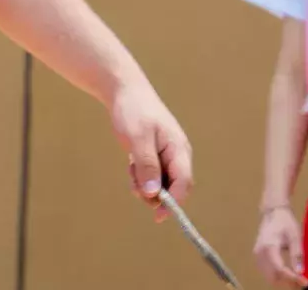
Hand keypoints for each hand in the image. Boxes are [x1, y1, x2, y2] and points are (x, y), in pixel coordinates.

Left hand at [109, 80, 192, 216]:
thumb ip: (147, 166)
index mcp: (179, 149)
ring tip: (131, 170)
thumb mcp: (137, 139)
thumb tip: (154, 194)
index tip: (157, 216)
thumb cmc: (133, 111)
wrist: (124, 91)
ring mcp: (167, 156)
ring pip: (162, 184)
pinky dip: (142, 178)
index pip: (184, 183)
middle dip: (155, 194)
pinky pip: (153, 176)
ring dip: (146, 186)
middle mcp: (177, 155)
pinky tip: (131, 166)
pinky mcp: (156, 156)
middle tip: (134, 186)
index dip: (173, 203)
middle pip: (173, 188)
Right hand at [252, 207, 307, 287]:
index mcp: (269, 246)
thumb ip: (296, 255)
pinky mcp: (258, 258)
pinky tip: (289, 275)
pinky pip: (267, 273)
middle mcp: (260, 253)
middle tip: (303, 281)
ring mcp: (257, 256)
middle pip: (273, 276)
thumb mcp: (295, 237)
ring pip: (269, 277)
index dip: (293, 278)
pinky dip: (278, 277)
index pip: (280, 269)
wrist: (273, 213)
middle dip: (288, 282)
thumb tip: (300, 272)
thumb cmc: (285, 222)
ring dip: (283, 281)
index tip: (306, 282)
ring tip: (298, 280)